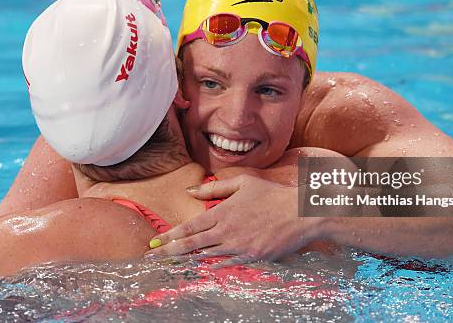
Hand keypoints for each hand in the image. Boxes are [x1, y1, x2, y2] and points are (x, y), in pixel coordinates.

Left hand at [144, 175, 320, 263]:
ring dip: (187, 260)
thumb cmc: (271, 195)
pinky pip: (226, 264)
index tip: (155, 242)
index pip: (189, 226)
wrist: (300, 212)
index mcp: (223, 212)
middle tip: (152, 258)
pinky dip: (212, 266)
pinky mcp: (251, 257)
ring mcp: (239, 246)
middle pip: (192, 244)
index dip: (170, 236)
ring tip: (170, 264)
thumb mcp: (243, 183)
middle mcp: (226, 231)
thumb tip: (189, 190)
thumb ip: (214, 189)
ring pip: (206, 256)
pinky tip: (200, 268)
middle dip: (169, 252)